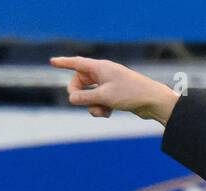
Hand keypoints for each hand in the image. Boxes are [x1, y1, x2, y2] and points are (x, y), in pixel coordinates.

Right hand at [49, 56, 180, 123]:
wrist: (153, 102)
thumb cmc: (130, 94)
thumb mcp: (104, 97)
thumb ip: (85, 97)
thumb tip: (71, 99)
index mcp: (100, 67)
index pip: (77, 63)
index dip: (64, 63)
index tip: (52, 62)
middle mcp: (104, 74)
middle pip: (81, 82)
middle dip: (79, 94)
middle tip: (79, 102)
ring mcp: (110, 85)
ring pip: (91, 95)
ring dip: (92, 105)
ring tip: (102, 112)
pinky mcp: (116, 97)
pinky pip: (101, 102)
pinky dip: (101, 109)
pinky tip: (108, 114)